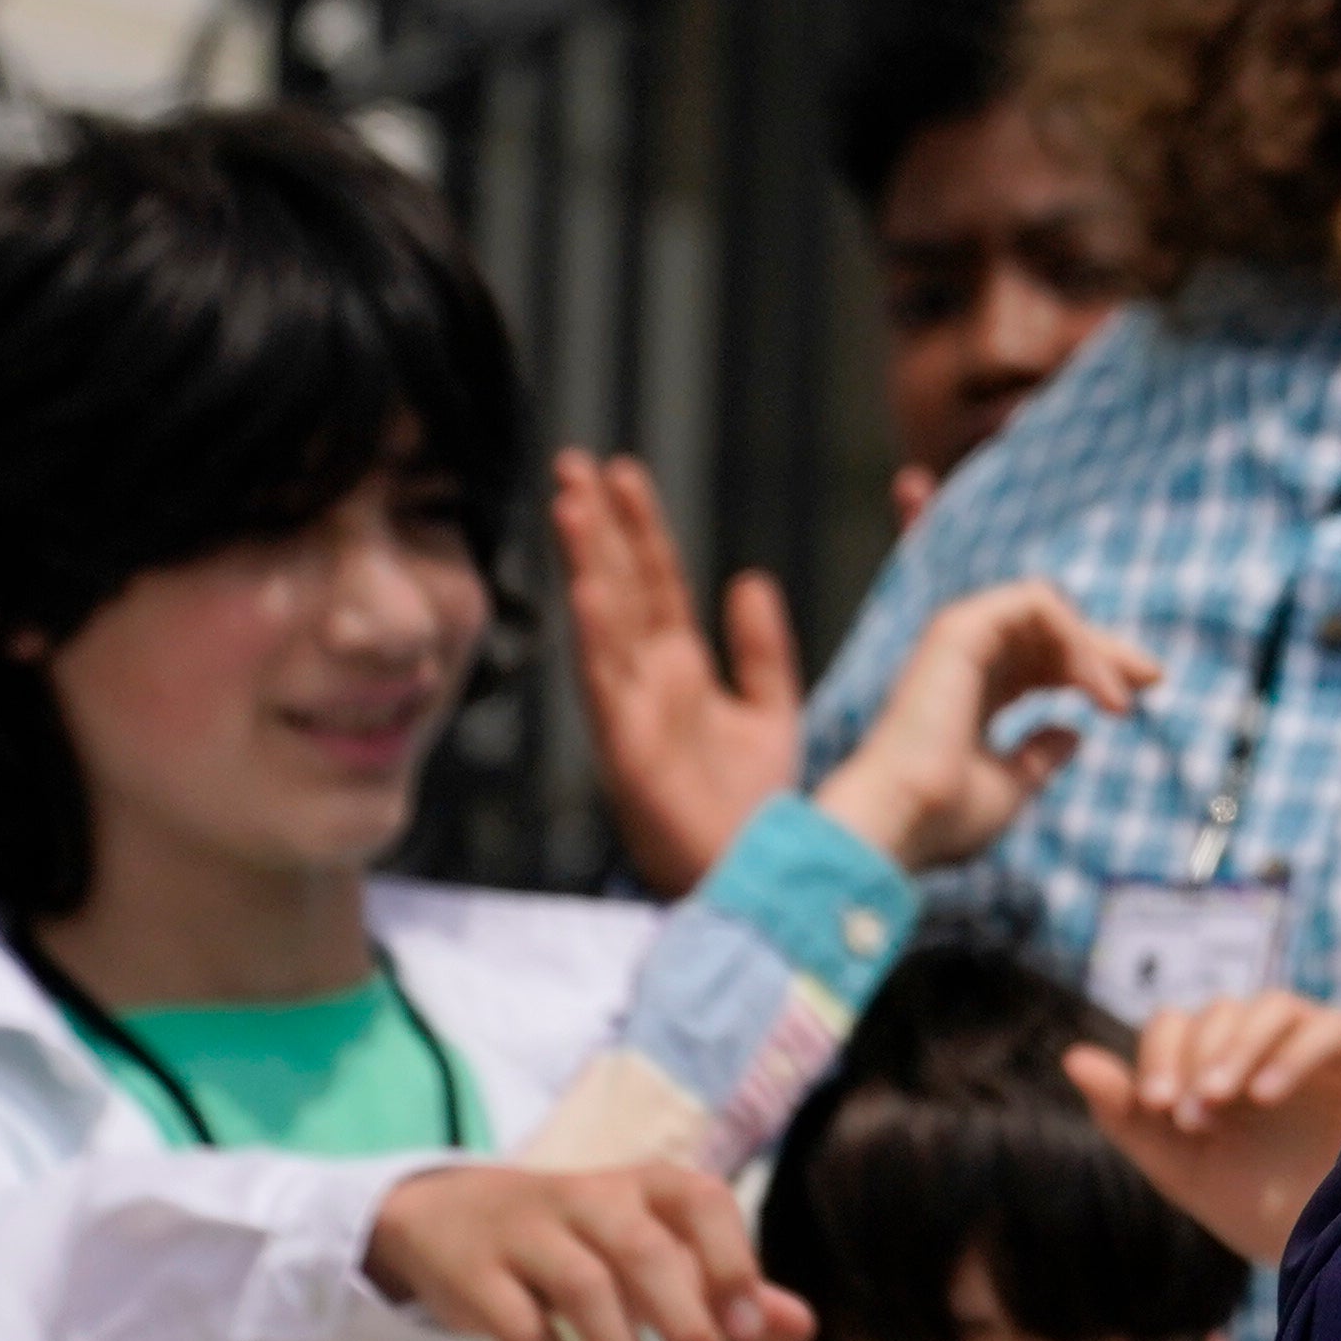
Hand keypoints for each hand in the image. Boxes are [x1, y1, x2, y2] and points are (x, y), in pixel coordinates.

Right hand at [368, 1158, 806, 1340]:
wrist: (449, 1217)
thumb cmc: (581, 1240)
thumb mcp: (654, 1251)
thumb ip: (726, 1288)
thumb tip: (804, 1329)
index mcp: (648, 1186)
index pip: (702, 1204)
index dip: (730, 1261)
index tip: (754, 1330)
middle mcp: (592, 1197)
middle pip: (644, 1253)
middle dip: (686, 1326)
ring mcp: (529, 1231)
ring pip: (584, 1291)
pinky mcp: (477, 1274)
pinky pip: (521, 1329)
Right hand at [552, 453, 797, 903]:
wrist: (758, 879)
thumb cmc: (755, 806)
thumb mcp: (771, 712)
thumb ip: (762, 649)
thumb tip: (748, 579)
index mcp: (680, 669)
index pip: (654, 580)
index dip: (637, 526)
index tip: (620, 470)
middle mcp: (647, 685)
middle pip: (617, 589)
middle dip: (596, 526)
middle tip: (575, 462)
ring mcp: (633, 718)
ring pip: (602, 628)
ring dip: (585, 566)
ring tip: (570, 504)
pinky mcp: (630, 757)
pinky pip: (609, 691)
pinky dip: (598, 641)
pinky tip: (587, 594)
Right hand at [809, 579, 1161, 874]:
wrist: (900, 823)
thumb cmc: (943, 817)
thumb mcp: (1010, 787)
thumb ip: (1039, 755)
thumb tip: (1073, 733)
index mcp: (970, 693)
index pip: (1041, 662)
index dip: (1092, 671)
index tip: (1138, 698)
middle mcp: (963, 661)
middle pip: (1051, 632)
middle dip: (1107, 650)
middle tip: (1154, 679)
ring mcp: (958, 639)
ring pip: (1048, 611)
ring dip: (1094, 648)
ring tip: (1120, 697)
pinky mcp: (959, 629)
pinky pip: (1037, 605)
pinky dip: (1075, 638)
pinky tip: (1094, 685)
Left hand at [1065, 992, 1340, 1267]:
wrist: (1336, 1248)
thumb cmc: (1259, 1208)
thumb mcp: (1181, 1168)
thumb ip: (1127, 1117)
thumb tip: (1072, 1056)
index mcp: (1217, 1069)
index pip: (1177, 1025)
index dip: (1161, 1055)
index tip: (1160, 1109)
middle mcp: (1265, 1048)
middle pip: (1219, 1012)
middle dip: (1197, 1059)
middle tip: (1192, 1117)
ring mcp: (1314, 1047)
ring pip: (1270, 1007)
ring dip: (1236, 1048)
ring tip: (1221, 1100)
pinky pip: (1324, 1028)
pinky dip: (1290, 1054)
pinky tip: (1264, 1096)